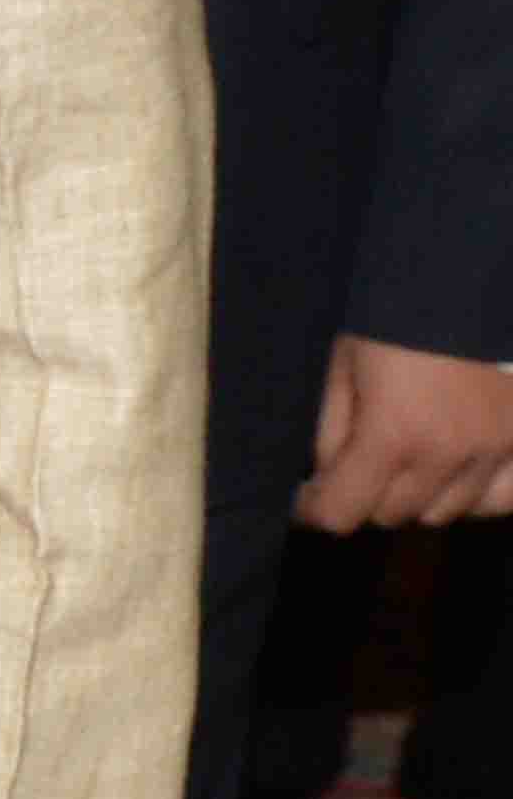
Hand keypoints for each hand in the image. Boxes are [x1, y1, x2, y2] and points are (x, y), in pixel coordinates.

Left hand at [305, 335, 512, 530]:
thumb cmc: (393, 318)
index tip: (305, 498)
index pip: (341, 512)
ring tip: (408, 462)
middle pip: (393, 515)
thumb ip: (331, 430)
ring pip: (445, 513)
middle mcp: (449, 456)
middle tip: (357, 467)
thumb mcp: (341, 366)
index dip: (314, 509)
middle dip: (365, 495)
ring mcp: (497, 453)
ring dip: (419, 497)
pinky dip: (476, 497)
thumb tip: (326, 476)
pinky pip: (501, 500)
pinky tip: (457, 475)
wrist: (466, 284)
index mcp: (393, 435)